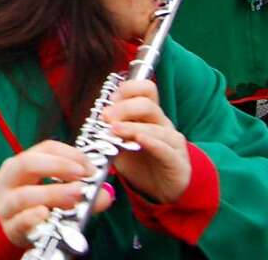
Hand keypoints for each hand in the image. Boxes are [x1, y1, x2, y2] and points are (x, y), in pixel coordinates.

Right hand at [0, 140, 112, 247]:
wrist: (11, 229)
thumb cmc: (34, 205)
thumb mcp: (54, 192)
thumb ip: (81, 191)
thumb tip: (105, 193)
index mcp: (20, 164)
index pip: (44, 148)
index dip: (69, 153)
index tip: (90, 167)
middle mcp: (8, 180)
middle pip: (27, 163)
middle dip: (57, 166)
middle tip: (82, 175)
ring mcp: (5, 204)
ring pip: (24, 195)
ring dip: (53, 193)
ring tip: (76, 195)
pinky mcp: (9, 228)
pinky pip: (19, 221)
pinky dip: (32, 217)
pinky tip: (45, 214)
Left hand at [102, 79, 190, 202]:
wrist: (158, 190)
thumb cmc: (138, 161)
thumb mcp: (119, 141)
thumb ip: (112, 127)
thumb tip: (100, 113)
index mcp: (149, 114)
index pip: (145, 89)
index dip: (127, 89)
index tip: (109, 101)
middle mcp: (162, 124)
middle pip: (148, 104)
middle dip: (124, 107)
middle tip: (106, 117)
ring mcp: (172, 142)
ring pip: (156, 127)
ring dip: (132, 126)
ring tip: (114, 129)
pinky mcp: (178, 161)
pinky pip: (166, 148)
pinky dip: (152, 142)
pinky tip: (139, 139)